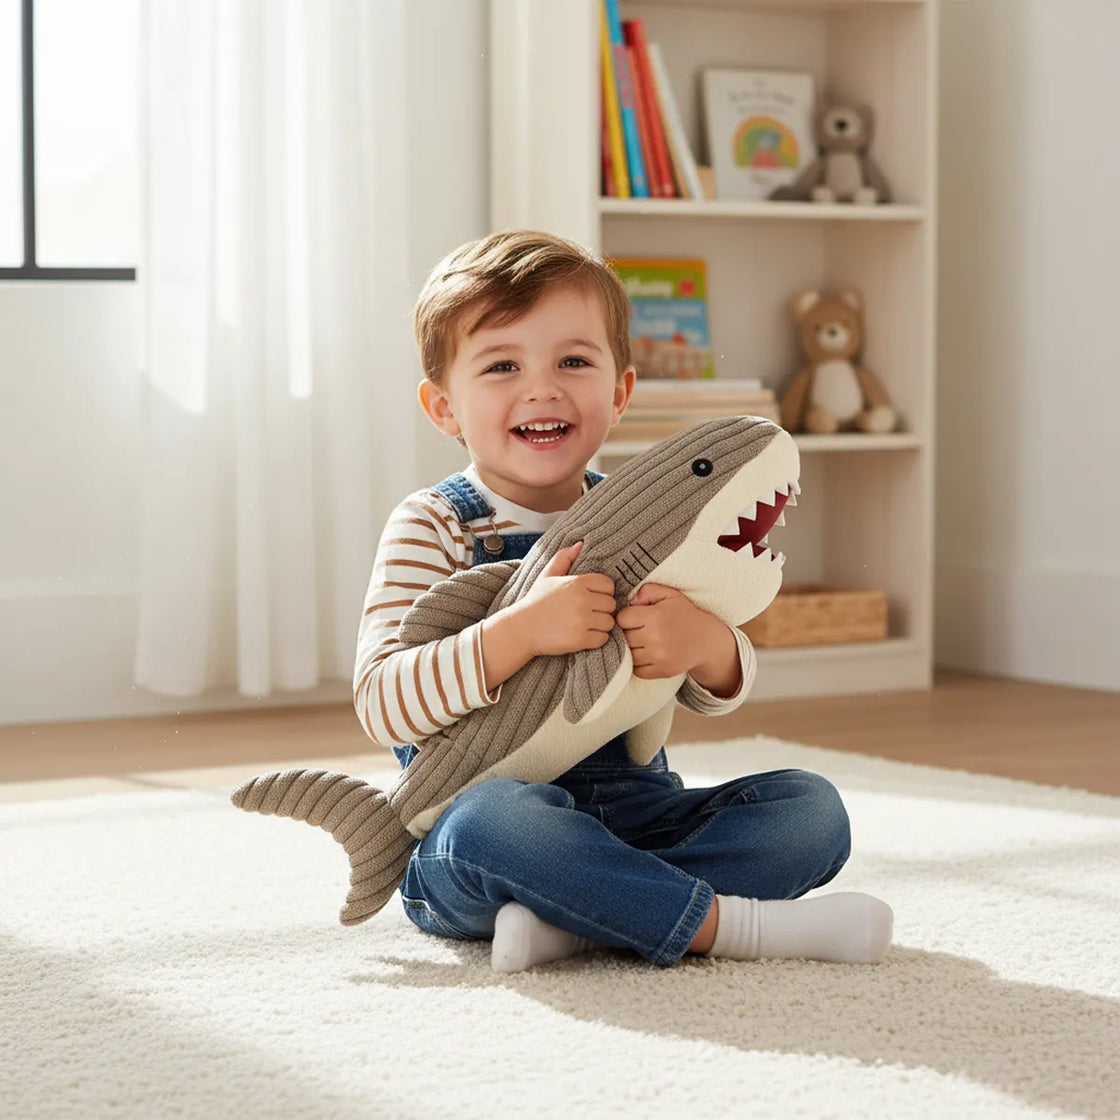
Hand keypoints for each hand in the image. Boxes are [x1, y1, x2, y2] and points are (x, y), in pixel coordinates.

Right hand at [512, 541, 616, 656]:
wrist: (521, 629)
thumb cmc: (536, 602)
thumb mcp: (547, 575)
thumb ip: (563, 558)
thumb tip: (581, 544)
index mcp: (576, 582)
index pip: (608, 584)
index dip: (602, 592)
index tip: (591, 598)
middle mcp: (581, 600)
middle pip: (611, 604)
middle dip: (602, 609)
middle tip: (588, 613)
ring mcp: (581, 620)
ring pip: (609, 622)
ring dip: (600, 625)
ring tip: (585, 624)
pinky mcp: (580, 639)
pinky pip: (603, 638)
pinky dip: (595, 639)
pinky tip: (583, 635)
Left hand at [616, 583, 733, 683]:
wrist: (707, 641)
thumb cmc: (685, 615)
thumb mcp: (670, 595)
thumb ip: (647, 591)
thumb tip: (631, 602)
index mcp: (656, 616)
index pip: (622, 618)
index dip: (627, 616)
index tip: (636, 617)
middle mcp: (656, 638)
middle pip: (624, 637)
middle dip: (629, 632)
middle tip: (641, 629)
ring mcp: (659, 657)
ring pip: (629, 654)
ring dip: (633, 648)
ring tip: (644, 641)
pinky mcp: (662, 671)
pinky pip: (637, 670)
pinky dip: (639, 664)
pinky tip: (648, 654)